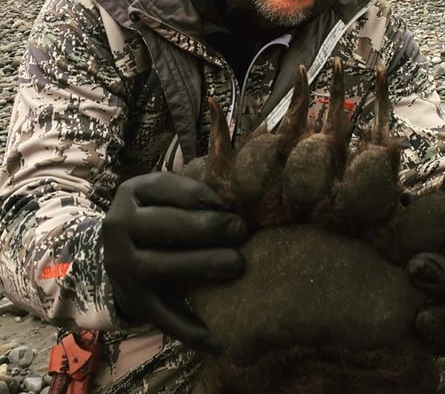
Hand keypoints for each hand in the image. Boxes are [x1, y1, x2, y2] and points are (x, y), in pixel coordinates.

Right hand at [102, 172, 248, 353]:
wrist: (119, 252)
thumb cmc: (160, 213)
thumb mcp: (166, 193)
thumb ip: (193, 190)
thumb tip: (237, 197)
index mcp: (132, 192)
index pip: (166, 188)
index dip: (201, 195)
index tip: (231, 203)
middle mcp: (118, 228)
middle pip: (162, 226)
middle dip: (204, 227)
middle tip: (241, 229)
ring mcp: (122, 268)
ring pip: (159, 266)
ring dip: (199, 265)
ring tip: (236, 263)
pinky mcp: (134, 301)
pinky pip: (162, 317)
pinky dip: (191, 330)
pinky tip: (220, 340)